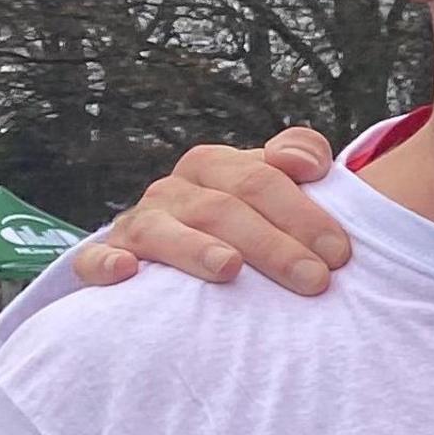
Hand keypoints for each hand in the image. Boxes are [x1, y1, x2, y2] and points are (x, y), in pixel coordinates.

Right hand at [69, 128, 345, 292]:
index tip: (340, 253)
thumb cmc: (250, 220)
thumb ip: (300, 155)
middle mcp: (175, 190)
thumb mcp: (277, 185)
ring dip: (196, 249)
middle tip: (314, 280)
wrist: (186, 253)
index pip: (261, 179)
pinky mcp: (110, 257)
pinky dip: (106, 263)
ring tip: (229, 268)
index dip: (303, 213)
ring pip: (163, 231)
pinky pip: (94, 259)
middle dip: (272, 245)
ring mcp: (139, 223)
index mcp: (217, 167)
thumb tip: (308, 162)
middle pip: (221, 209)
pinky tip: (127, 272)